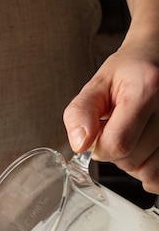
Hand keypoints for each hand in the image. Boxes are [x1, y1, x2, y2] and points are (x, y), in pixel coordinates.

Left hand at [63, 38, 158, 193]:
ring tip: (135, 136)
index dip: (101, 147)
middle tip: (120, 129)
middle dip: (117, 153)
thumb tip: (80, 144)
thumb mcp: (97, 85)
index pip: (117, 144)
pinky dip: (151, 171)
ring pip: (150, 172)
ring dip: (135, 163)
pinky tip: (146, 152)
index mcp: (147, 89)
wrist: (158, 58)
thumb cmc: (129, 72)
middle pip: (133, 161)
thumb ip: (80, 113)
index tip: (102, 132)